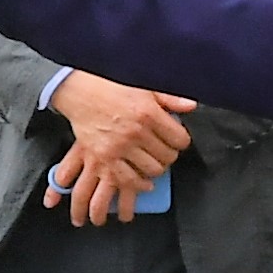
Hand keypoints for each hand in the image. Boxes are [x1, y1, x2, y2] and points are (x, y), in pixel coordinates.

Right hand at [43, 73, 190, 222]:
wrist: (81, 93)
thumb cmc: (112, 88)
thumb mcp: (145, 88)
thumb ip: (170, 99)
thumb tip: (191, 105)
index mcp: (149, 113)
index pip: (180, 139)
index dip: (181, 141)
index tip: (176, 141)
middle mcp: (136, 132)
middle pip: (167, 157)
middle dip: (169, 155)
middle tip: (163, 151)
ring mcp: (119, 147)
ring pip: (152, 170)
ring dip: (155, 169)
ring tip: (152, 163)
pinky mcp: (104, 158)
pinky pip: (128, 180)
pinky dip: (138, 184)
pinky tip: (143, 182)